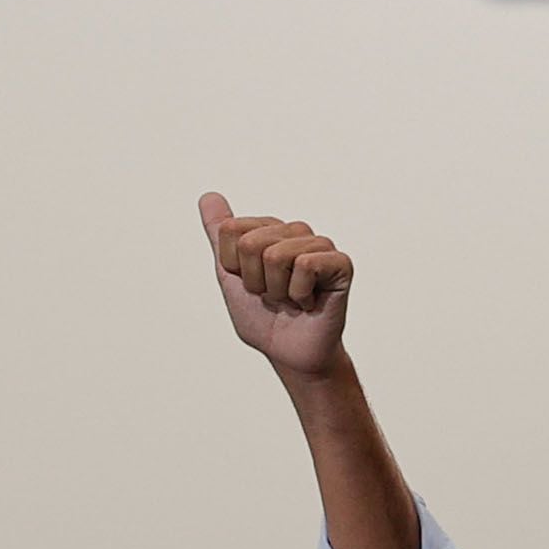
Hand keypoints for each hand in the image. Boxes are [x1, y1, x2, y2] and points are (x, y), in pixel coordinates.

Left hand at [201, 195, 353, 378]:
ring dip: (278, 291)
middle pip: (252, 243)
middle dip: (256, 281)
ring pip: (277, 255)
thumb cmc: (262, 317)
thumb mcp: (230, 274)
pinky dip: (300, 294)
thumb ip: (220, 234)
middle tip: (273, 296)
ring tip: (291, 300)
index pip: (231, 230)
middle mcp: (295, 232)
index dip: (234, 267)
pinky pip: (306, 265)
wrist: (287, 353)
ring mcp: (320, 245)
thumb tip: (208, 195)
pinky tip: (309, 302)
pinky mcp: (341, 263)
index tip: (251, 284)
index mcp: (269, 230)